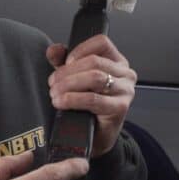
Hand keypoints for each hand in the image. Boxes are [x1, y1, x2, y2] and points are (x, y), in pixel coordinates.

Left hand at [47, 35, 136, 157]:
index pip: (102, 43)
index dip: (80, 49)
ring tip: (55, 93)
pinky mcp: (120, 107)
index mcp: (117, 62)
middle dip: (68, 72)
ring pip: (95, 77)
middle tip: (53, 83)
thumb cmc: (88, 106)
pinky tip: (62, 102)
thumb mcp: (75, 79)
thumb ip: (64, 62)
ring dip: (69, 84)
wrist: (96, 136)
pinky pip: (94, 99)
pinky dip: (74, 99)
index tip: (66, 62)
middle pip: (94, 62)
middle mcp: (125, 74)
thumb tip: (53, 50)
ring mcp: (125, 90)